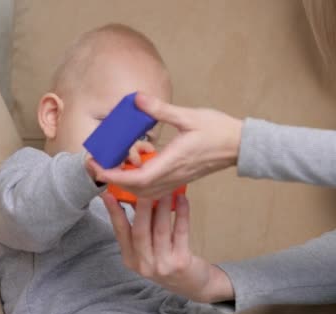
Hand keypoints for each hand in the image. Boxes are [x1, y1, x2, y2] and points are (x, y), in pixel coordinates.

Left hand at [89, 93, 242, 197]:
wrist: (240, 146)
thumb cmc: (218, 130)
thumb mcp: (189, 116)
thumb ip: (161, 110)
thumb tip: (137, 99)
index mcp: (173, 161)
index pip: (137, 178)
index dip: (114, 175)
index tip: (97, 166)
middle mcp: (173, 175)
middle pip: (136, 190)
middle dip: (113, 180)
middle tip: (95, 165)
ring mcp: (177, 179)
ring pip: (145, 192)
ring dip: (124, 184)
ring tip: (110, 167)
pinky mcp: (180, 178)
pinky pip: (154, 189)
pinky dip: (138, 184)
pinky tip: (132, 171)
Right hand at [101, 192, 234, 302]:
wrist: (194, 285)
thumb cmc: (168, 261)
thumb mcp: (150, 249)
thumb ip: (143, 228)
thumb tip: (138, 197)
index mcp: (131, 260)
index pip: (120, 233)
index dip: (114, 213)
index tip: (108, 194)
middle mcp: (144, 264)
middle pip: (139, 231)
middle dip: (142, 207)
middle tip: (145, 187)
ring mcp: (162, 265)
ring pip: (160, 230)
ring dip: (163, 207)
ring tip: (166, 189)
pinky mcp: (181, 263)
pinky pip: (180, 232)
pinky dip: (181, 214)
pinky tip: (183, 200)